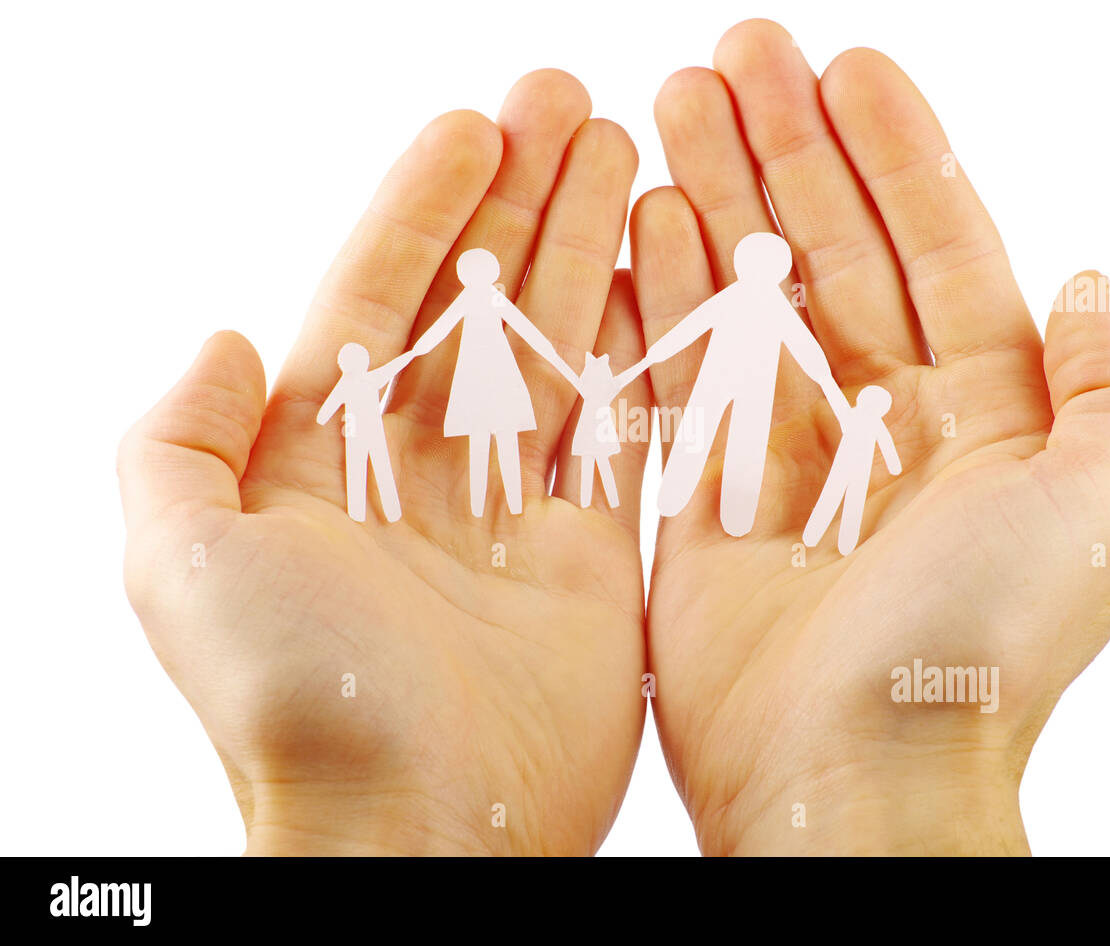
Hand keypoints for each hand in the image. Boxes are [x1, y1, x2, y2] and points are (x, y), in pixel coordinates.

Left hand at [118, 71, 651, 854]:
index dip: (422, 209)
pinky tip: (658, 271)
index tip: (473, 126)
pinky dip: (638, 349)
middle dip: (519, 204)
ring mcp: (512, 513)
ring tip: (621, 154)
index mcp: (318, 463)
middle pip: (474, 308)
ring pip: (551, 351)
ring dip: (583, 251)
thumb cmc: (295, 699)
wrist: (419, 828)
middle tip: (568, 108)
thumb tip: (226, 336)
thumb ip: (177, 440)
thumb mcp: (181, 559)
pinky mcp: (593, 556)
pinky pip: (619, 429)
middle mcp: (416, 477)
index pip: (377, 300)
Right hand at [630, 20, 1109, 853]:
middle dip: (787, 153)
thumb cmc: (979, 654)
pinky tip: (644, 224)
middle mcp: (887, 430)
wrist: (854, 783)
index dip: (896, 155)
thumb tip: (1089, 280)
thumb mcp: (1097, 510)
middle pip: (833, 258)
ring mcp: (790, 465)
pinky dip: (662, 303)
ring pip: (752, 302)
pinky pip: (682, 383)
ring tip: (671, 109)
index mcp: (985, 420)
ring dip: (716, 203)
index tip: (845, 67)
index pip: (938, 251)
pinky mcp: (706, 509)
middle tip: (733, 56)